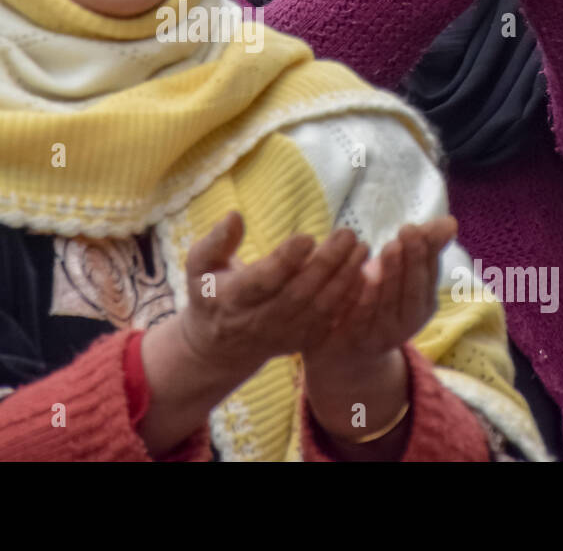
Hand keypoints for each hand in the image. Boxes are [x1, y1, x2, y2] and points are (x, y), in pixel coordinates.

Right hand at [176, 212, 368, 378]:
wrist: (219, 346)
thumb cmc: (209, 292)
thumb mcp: (199, 265)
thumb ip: (216, 241)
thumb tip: (235, 215)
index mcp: (232, 298)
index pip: (263, 281)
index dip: (285, 260)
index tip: (307, 237)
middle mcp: (259, 320)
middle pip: (298, 293)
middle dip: (327, 264)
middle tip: (348, 234)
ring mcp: (283, 334)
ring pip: (319, 307)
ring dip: (344, 278)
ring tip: (362, 248)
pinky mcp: (301, 340)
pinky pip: (330, 320)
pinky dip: (349, 298)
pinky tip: (364, 272)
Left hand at [302, 216, 455, 373]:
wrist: (348, 352)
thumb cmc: (379, 301)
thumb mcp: (403, 275)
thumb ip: (425, 248)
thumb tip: (450, 222)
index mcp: (423, 303)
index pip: (428, 276)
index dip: (425, 252)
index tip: (418, 227)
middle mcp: (408, 321)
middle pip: (413, 290)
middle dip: (413, 259)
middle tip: (408, 231)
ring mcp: (384, 333)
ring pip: (390, 303)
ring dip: (392, 275)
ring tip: (390, 247)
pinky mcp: (358, 339)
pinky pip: (363, 319)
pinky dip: (366, 299)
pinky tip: (364, 278)